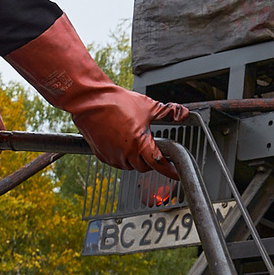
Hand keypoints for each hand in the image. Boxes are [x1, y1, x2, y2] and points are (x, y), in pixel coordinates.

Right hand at [4, 17, 192, 175]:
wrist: (90, 100)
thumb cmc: (117, 102)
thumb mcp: (148, 106)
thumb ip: (167, 112)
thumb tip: (183, 113)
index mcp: (140, 144)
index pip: (159, 164)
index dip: (169, 170)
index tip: (176, 173)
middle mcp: (126, 154)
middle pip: (144, 166)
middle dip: (149, 160)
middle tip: (150, 146)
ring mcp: (113, 156)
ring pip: (130, 165)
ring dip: (135, 158)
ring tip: (133, 139)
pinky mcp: (102, 155)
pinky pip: (117, 161)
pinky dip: (122, 155)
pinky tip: (121, 141)